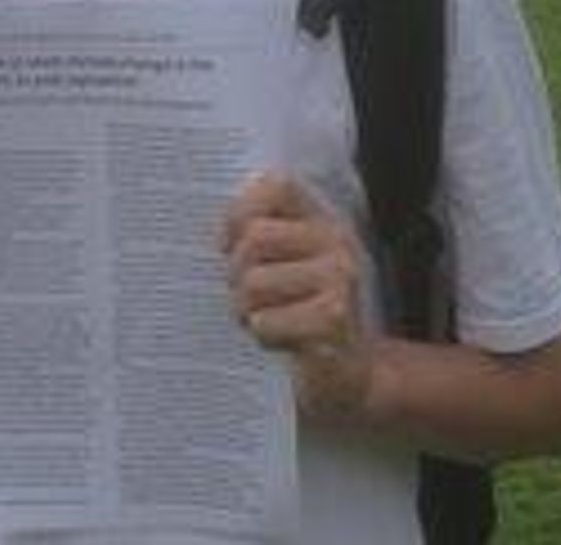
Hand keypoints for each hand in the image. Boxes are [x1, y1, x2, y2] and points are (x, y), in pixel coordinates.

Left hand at [222, 172, 373, 421]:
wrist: (349, 375)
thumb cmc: (299, 314)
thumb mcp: (282, 264)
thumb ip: (255, 234)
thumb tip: (212, 232)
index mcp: (320, 218)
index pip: (276, 185)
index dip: (241, 211)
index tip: (228, 244)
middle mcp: (335, 238)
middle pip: (254, 238)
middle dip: (235, 273)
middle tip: (245, 297)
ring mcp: (339, 277)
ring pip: (254, 281)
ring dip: (245, 310)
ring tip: (262, 319)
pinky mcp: (334, 318)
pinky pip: (266, 321)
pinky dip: (262, 336)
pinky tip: (282, 341)